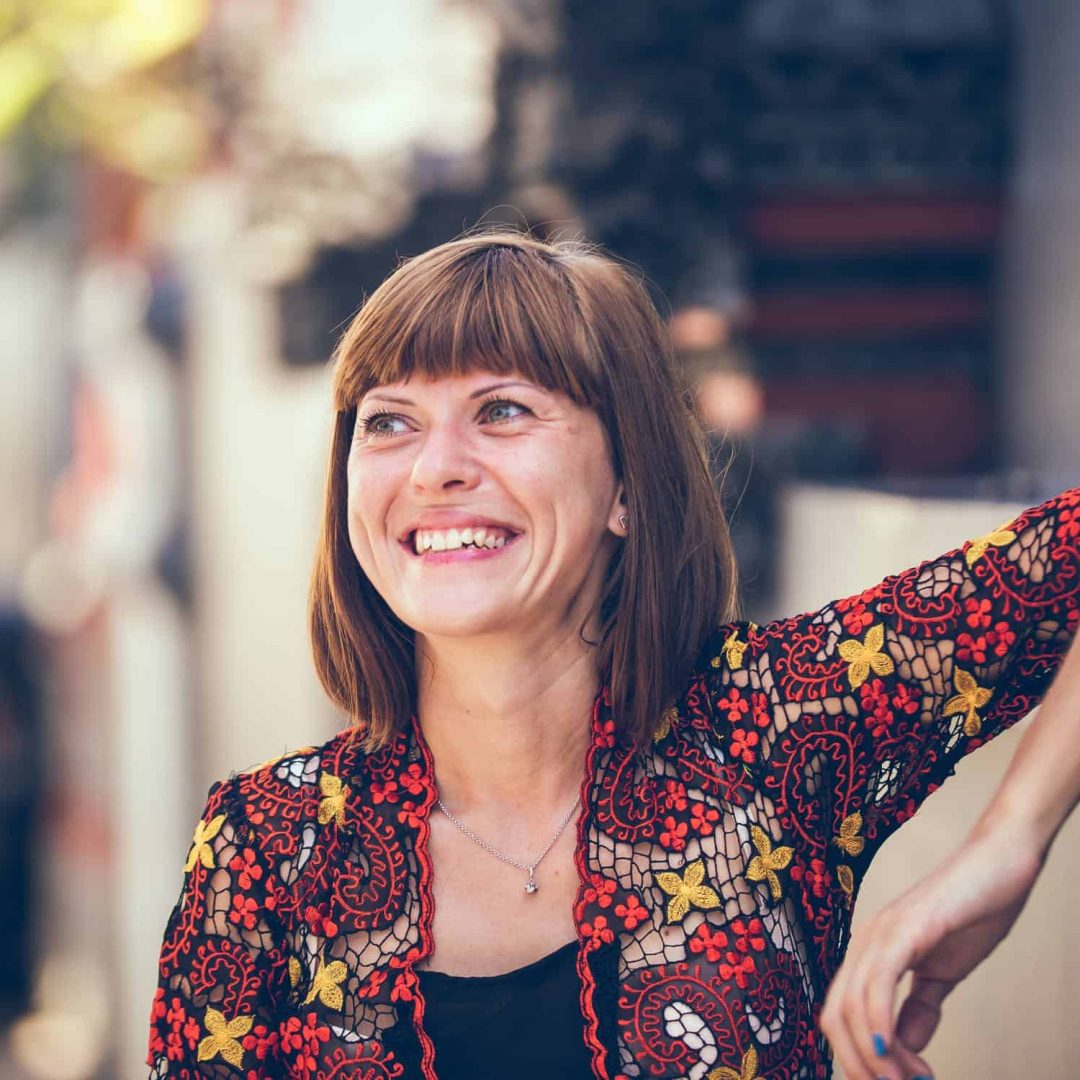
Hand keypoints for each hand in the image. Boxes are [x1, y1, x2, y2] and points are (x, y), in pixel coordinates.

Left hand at [819, 819, 1045, 1078]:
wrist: (999, 868)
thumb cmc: (972, 913)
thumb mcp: (941, 972)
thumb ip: (920, 1007)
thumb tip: (903, 1043)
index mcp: (868, 953)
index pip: (839, 1015)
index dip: (855, 1059)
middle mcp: (863, 942)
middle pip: (834, 1017)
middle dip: (860, 1066)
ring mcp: (880, 932)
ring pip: (852, 1007)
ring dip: (877, 1057)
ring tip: (911, 1079)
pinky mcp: (905, 928)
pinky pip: (877, 983)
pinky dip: (880, 1023)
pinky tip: (893, 1050)